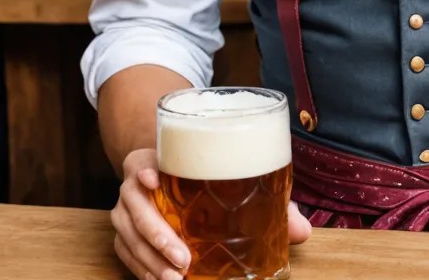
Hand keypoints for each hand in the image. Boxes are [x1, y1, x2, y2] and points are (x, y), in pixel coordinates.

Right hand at [110, 148, 312, 278]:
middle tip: (183, 258)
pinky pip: (127, 256)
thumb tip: (302, 230)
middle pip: (132, 208)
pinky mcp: (126, 237)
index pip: (139, 161)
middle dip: (156, 235)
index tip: (154, 179)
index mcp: (156, 161)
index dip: (142, 170)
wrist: (171, 179)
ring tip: (175, 279)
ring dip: (149, 261)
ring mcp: (126, 213)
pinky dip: (142, 271)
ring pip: (127, 237)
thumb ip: (268, 199)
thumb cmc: (206, 176)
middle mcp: (135, 187)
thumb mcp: (233, 177)